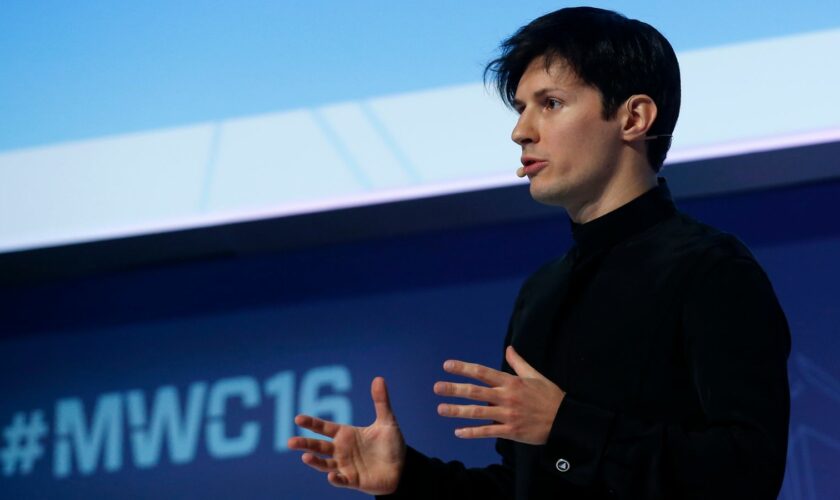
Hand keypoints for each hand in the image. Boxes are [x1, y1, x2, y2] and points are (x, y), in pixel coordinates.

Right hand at [288, 377, 405, 494]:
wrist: (402, 467)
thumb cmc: (391, 444)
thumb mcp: (387, 421)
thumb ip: (381, 401)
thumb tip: (378, 378)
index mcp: (346, 434)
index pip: (324, 428)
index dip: (311, 423)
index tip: (298, 419)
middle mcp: (341, 450)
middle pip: (318, 447)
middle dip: (304, 444)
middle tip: (290, 442)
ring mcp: (345, 466)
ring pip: (324, 464)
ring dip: (314, 462)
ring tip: (305, 457)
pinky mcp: (353, 480)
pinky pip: (341, 480)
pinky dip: (335, 478)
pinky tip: (332, 475)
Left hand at [434, 345, 565, 444]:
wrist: (565, 420)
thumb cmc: (550, 396)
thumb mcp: (535, 375)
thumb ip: (519, 362)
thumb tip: (509, 348)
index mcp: (511, 382)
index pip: (482, 372)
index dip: (464, 368)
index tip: (447, 365)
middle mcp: (506, 397)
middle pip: (475, 392)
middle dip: (454, 389)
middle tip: (437, 387)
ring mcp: (507, 414)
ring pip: (477, 413)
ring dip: (457, 411)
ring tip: (441, 409)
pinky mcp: (510, 430)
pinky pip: (487, 431)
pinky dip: (472, 432)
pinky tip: (458, 432)